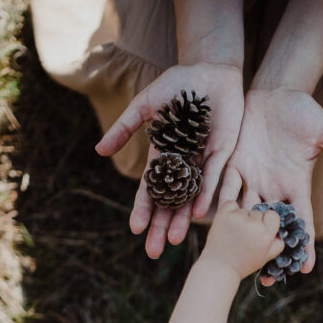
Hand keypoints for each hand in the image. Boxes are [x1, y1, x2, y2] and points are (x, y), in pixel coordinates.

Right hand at [96, 63, 243, 258]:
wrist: (209, 70)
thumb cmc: (176, 85)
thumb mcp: (145, 105)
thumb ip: (124, 128)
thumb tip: (99, 151)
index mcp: (162, 155)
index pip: (150, 189)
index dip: (143, 209)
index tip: (134, 229)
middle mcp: (182, 164)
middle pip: (169, 202)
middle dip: (160, 226)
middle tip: (153, 252)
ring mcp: (202, 161)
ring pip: (190, 197)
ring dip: (182, 219)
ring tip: (173, 242)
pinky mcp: (222, 153)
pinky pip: (213, 179)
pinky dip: (205, 196)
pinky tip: (199, 214)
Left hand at [202, 201, 284, 279]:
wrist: (219, 267)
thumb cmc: (243, 264)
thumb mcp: (265, 257)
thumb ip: (277, 244)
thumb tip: (281, 233)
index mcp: (266, 235)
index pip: (273, 215)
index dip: (267, 221)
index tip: (260, 229)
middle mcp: (253, 225)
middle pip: (258, 212)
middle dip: (253, 221)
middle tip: (243, 237)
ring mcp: (238, 218)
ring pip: (244, 210)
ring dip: (240, 218)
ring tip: (234, 234)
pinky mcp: (224, 215)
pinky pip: (231, 204)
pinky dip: (230, 211)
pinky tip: (228, 224)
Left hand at [219, 88, 322, 279]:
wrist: (277, 91)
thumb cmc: (305, 112)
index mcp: (296, 184)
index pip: (300, 221)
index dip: (303, 244)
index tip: (305, 269)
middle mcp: (273, 187)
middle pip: (272, 226)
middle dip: (270, 251)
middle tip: (269, 278)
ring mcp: (252, 177)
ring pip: (246, 213)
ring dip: (243, 235)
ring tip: (237, 259)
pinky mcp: (234, 163)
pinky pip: (224, 187)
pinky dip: (219, 202)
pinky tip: (211, 221)